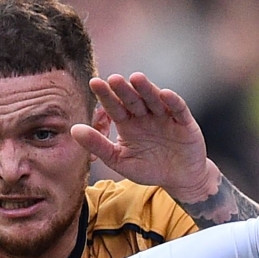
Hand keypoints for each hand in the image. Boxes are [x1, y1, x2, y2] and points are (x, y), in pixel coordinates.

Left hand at [70, 72, 218, 202]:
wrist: (180, 179)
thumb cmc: (149, 169)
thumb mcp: (120, 161)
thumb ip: (98, 146)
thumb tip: (73, 130)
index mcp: (128, 123)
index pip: (114, 106)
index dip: (106, 95)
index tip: (95, 83)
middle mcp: (145, 116)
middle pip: (133, 99)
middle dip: (124, 89)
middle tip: (114, 79)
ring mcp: (165, 117)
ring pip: (154, 100)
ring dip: (146, 89)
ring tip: (137, 78)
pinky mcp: (184, 122)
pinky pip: (178, 109)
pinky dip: (173, 101)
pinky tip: (165, 94)